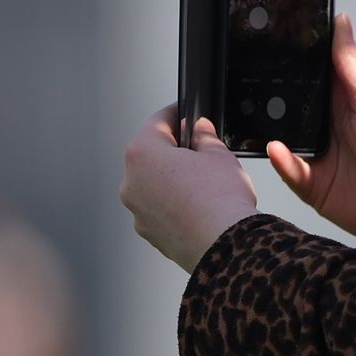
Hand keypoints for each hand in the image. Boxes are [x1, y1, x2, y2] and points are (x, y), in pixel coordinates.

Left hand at [120, 107, 258, 271]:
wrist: (224, 243)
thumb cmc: (219, 199)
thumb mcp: (219, 154)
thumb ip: (204, 136)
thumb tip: (199, 129)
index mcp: (142, 154)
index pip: (157, 122)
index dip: (176, 113)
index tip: (186, 111)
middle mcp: (131, 182)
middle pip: (151, 155)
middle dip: (175, 150)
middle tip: (202, 149)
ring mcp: (137, 210)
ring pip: (154, 184)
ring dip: (173, 179)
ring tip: (205, 182)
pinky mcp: (149, 232)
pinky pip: (159, 208)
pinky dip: (175, 203)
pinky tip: (200, 204)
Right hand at [265, 13, 355, 263]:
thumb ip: (351, 65)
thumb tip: (342, 22)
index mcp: (350, 102)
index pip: (317, 77)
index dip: (297, 63)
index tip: (273, 41)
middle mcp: (334, 127)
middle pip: (295, 107)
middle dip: (275, 99)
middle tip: (253, 84)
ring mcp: (324, 156)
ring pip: (287, 138)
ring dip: (275, 131)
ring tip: (259, 119)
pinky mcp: (316, 184)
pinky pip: (290, 170)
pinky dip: (282, 160)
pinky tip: (277, 149)